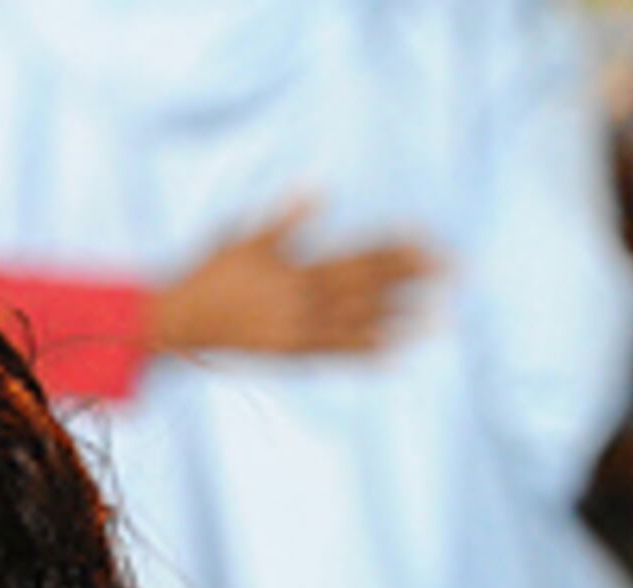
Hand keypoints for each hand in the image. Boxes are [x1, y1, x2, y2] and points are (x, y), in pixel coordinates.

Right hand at [149, 201, 438, 357]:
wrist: (179, 323)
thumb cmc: (210, 274)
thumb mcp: (245, 238)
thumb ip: (285, 218)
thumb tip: (317, 187)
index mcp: (297, 271)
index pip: (356, 257)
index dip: (393, 248)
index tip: (426, 238)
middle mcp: (304, 304)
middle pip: (368, 289)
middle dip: (411, 280)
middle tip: (453, 272)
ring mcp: (300, 333)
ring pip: (360, 326)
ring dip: (401, 322)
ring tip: (439, 319)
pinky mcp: (292, 355)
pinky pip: (335, 356)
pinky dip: (366, 355)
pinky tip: (396, 354)